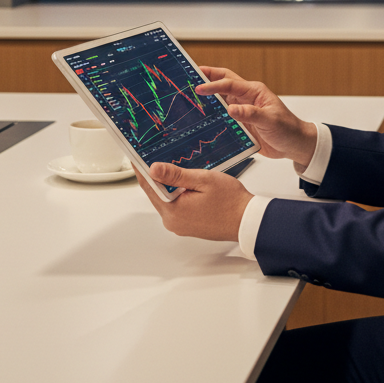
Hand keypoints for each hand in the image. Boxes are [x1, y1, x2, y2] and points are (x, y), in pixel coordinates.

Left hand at [135, 162, 252, 241]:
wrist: (247, 220)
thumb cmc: (231, 201)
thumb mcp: (203, 180)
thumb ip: (177, 174)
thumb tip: (153, 169)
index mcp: (173, 211)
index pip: (149, 187)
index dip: (142, 170)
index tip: (136, 157)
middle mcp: (173, 221)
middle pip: (157, 194)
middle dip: (156, 176)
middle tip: (154, 156)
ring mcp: (180, 225)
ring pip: (167, 199)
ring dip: (168, 185)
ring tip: (173, 167)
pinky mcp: (188, 226)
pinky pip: (176, 206)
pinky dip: (177, 194)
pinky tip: (186, 184)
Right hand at [195, 66, 316, 168]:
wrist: (294, 145)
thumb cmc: (288, 129)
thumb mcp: (270, 121)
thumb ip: (251, 114)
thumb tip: (232, 109)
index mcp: (255, 91)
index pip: (230, 84)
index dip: (213, 85)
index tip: (199, 88)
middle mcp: (247, 98)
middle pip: (224, 82)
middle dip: (208, 76)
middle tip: (190, 74)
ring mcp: (243, 109)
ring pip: (221, 98)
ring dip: (208, 95)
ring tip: (190, 93)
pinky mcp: (240, 122)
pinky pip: (223, 115)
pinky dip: (212, 113)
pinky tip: (201, 117)